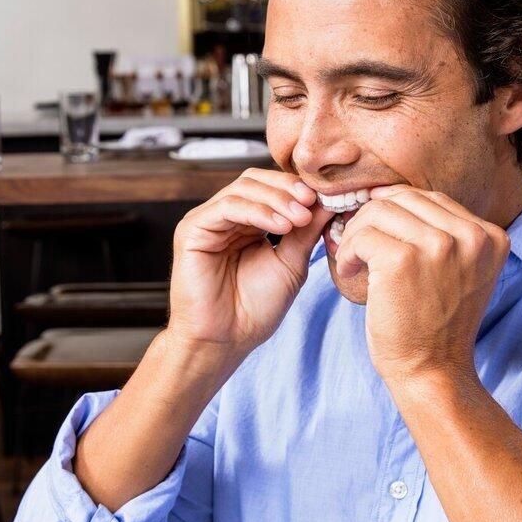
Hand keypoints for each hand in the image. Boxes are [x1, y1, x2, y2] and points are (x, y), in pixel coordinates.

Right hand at [167, 168, 333, 357]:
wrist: (226, 340)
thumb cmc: (255, 309)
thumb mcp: (290, 263)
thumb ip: (305, 231)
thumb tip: (329, 202)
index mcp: (246, 223)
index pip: (270, 187)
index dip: (297, 188)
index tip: (328, 198)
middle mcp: (225, 218)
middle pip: (255, 180)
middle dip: (287, 189)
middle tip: (313, 203)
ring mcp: (207, 221)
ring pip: (243, 189)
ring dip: (277, 200)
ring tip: (300, 218)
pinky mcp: (192, 229)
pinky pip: (227, 207)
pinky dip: (258, 211)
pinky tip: (281, 226)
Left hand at [334, 186, 509, 387]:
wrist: (432, 371)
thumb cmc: (436, 324)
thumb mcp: (461, 272)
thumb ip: (446, 235)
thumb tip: (392, 195)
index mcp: (490, 236)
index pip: (432, 199)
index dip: (397, 212)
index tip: (380, 236)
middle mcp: (471, 236)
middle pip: (404, 198)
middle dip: (374, 219)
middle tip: (360, 247)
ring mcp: (438, 246)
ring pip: (379, 211)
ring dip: (357, 234)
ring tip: (355, 261)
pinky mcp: (402, 260)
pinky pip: (362, 235)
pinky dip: (347, 252)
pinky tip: (349, 272)